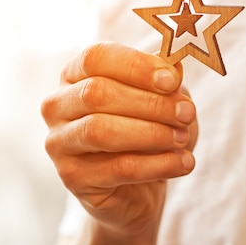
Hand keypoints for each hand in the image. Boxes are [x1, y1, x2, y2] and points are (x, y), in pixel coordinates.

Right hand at [41, 42, 197, 244]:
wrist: (139, 186)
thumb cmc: (148, 130)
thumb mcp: (162, 98)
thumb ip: (165, 79)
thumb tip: (173, 67)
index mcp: (76, 73)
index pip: (96, 57)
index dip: (136, 66)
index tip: (172, 80)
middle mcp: (58, 105)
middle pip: (98, 93)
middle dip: (151, 103)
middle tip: (187, 113)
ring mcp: (60, 143)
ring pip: (102, 131)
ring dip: (152, 133)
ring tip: (183, 138)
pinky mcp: (73, 178)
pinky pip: (118, 168)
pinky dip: (158, 165)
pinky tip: (183, 162)